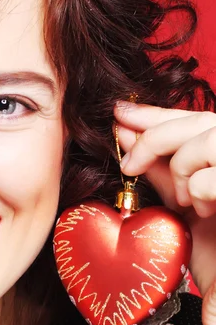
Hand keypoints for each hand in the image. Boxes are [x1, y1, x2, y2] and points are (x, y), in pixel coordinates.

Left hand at [114, 101, 215, 324]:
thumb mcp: (183, 203)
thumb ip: (162, 169)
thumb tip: (125, 132)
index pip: (193, 117)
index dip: (155, 112)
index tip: (118, 112)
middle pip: (198, 120)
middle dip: (155, 137)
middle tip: (129, 165)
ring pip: (205, 142)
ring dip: (184, 171)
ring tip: (189, 202)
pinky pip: (210, 179)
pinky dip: (200, 191)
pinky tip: (206, 212)